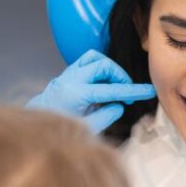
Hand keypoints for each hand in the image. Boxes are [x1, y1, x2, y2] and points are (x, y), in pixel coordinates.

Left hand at [27, 50, 154, 132]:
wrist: (36, 125)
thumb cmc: (61, 129)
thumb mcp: (88, 129)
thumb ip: (107, 116)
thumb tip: (119, 104)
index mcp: (76, 95)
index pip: (111, 90)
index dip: (133, 90)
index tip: (148, 90)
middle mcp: (71, 80)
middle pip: (104, 65)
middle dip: (120, 77)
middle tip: (126, 94)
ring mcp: (67, 74)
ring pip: (95, 57)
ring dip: (109, 69)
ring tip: (113, 86)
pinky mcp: (66, 72)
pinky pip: (87, 61)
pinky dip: (99, 68)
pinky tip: (102, 84)